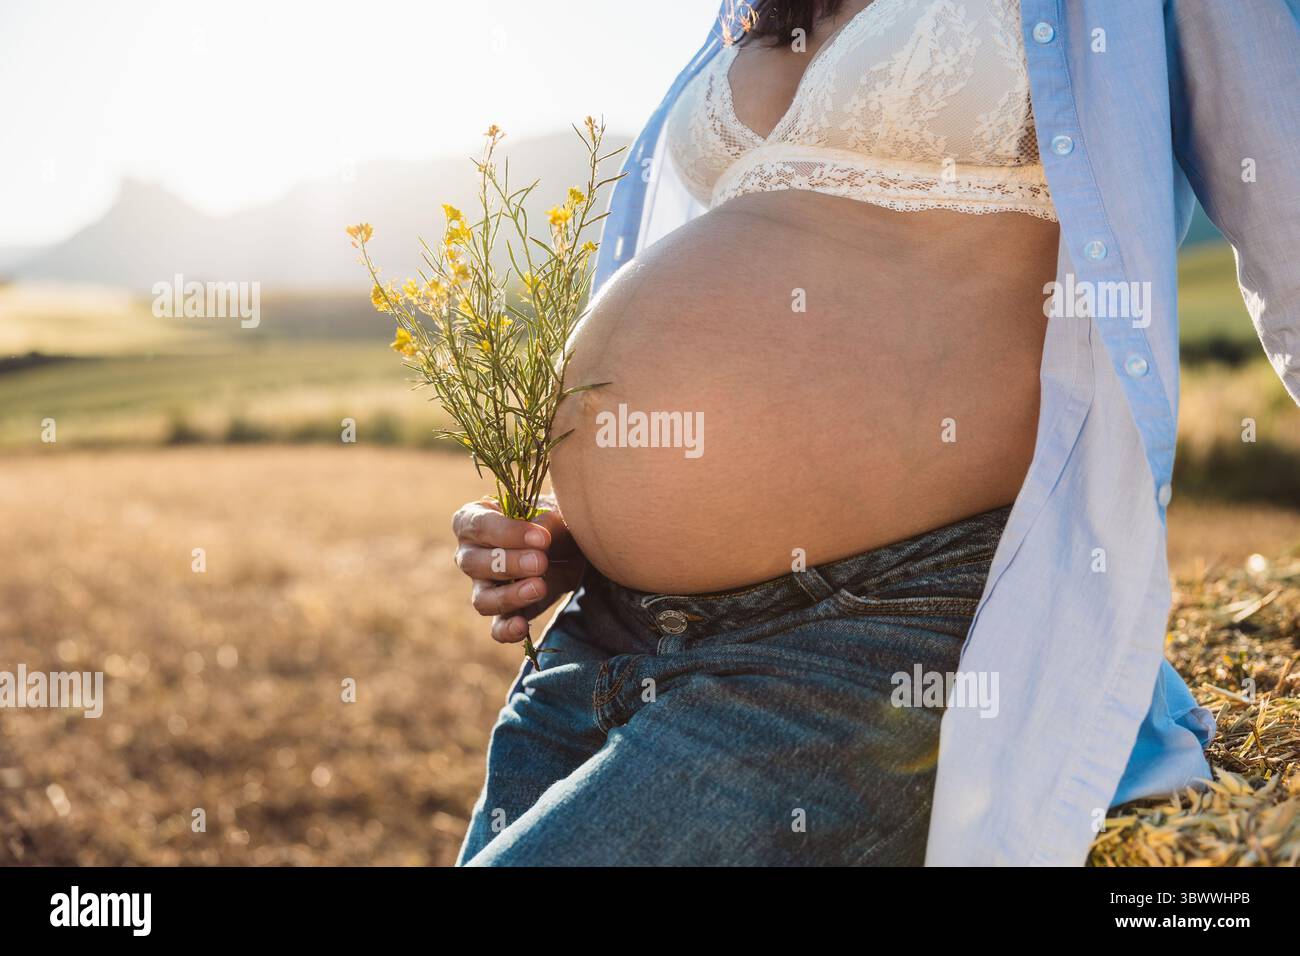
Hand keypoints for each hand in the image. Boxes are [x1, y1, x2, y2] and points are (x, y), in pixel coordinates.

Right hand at [451, 494, 585, 644]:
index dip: (507, 533)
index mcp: (473, 521)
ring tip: (539, 587)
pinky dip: (506, 630)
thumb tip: (539, 536)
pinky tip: (522, 626)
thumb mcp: (554, 514)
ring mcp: (482, 587)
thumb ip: (545, 522)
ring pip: (482, 598)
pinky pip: (496, 627)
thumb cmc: (552, 523)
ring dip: (509, 596)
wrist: (571, 550)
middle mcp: (469, 555)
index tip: (541, 537)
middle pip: (473, 564)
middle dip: (509, 563)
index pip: (478, 526)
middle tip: (541, 561)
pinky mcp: (502, 613)